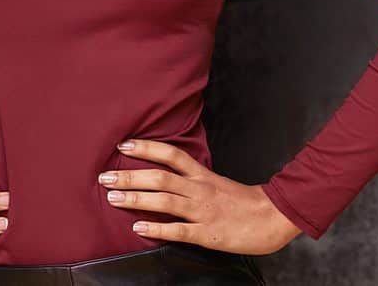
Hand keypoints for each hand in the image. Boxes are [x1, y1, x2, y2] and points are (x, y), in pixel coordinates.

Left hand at [98, 139, 302, 255]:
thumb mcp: (216, 182)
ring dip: (135, 198)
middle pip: (160, 177)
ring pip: (164, 201)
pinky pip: (177, 230)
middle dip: (130, 175)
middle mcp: (199, 189)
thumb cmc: (243, 201)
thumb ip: (192, 179)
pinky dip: (156, 228)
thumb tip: (166, 175)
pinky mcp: (207, 233)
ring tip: (113, 197)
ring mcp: (202, 211)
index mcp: (202, 175)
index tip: (124, 144)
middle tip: (105, 176)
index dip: (147, 147)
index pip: (171, 154)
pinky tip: (137, 228)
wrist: (272, 218)